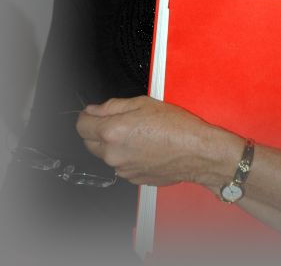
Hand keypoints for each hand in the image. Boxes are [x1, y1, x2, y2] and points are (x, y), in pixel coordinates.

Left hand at [76, 96, 211, 185]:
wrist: (197, 152)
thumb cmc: (176, 126)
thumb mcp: (144, 103)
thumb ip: (114, 105)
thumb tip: (95, 109)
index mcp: (113, 131)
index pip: (82, 126)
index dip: (87, 116)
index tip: (93, 112)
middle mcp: (114, 153)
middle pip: (89, 143)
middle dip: (97, 131)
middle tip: (118, 120)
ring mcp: (123, 169)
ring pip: (106, 155)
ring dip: (113, 144)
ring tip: (138, 133)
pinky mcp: (133, 178)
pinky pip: (121, 165)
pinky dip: (127, 156)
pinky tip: (145, 146)